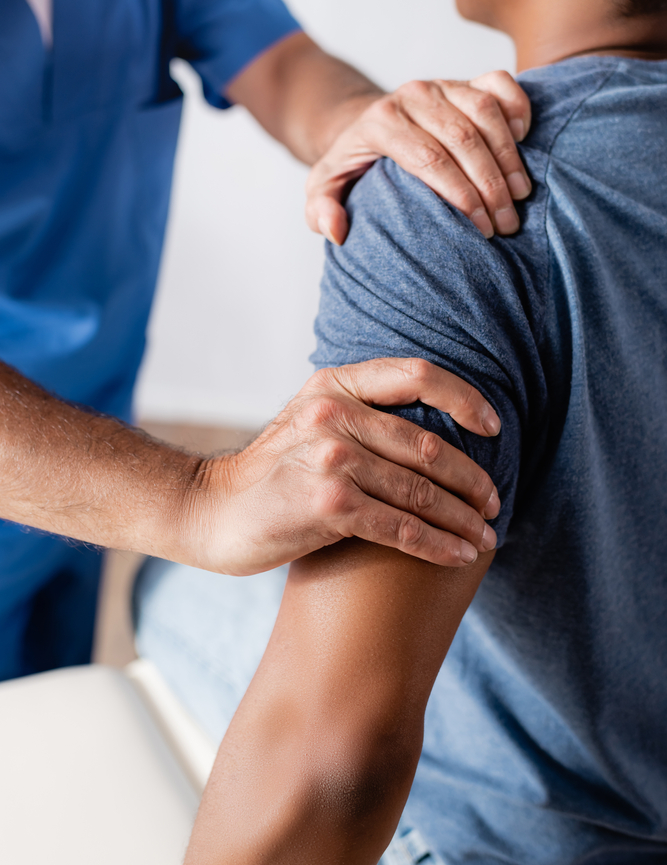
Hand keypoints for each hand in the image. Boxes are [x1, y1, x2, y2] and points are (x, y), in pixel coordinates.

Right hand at [184, 358, 500, 575]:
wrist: (211, 511)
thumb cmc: (272, 472)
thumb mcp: (310, 421)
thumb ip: (359, 414)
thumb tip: (431, 431)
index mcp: (334, 384)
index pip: (416, 375)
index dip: (464, 398)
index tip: (494, 428)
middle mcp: (333, 413)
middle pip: (427, 445)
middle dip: (471, 479)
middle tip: (493, 503)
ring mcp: (331, 458)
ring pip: (420, 490)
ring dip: (463, 519)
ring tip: (486, 537)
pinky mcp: (328, 504)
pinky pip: (401, 526)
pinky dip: (438, 544)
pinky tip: (460, 554)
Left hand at [306, 71, 531, 244]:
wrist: (363, 122)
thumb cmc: (351, 163)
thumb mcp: (324, 187)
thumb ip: (320, 210)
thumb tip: (337, 231)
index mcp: (380, 122)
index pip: (430, 160)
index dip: (460, 196)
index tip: (480, 229)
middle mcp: (412, 96)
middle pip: (463, 139)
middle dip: (491, 186)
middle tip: (508, 223)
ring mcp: (441, 83)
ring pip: (486, 114)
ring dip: (509, 158)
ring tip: (520, 196)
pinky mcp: (464, 79)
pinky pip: (500, 84)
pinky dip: (518, 109)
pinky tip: (524, 143)